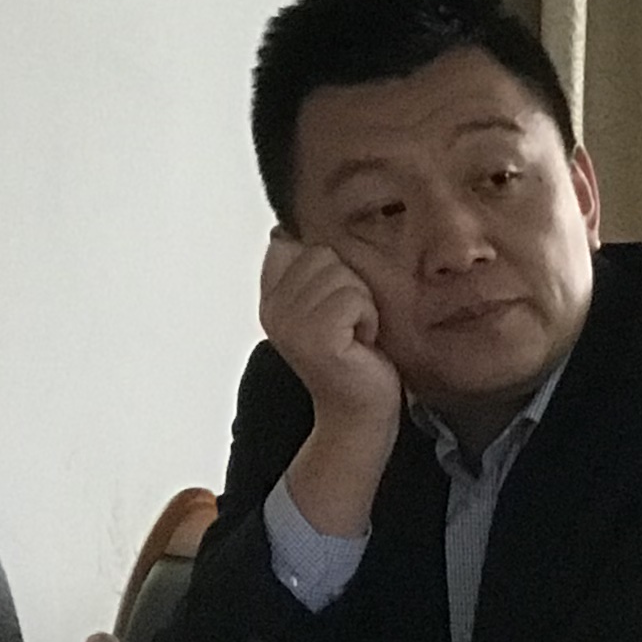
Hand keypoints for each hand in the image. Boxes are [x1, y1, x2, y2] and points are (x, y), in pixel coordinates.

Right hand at [260, 231, 399, 434]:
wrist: (361, 412)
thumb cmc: (356, 357)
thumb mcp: (328, 307)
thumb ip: (309, 273)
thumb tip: (284, 230)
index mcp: (272, 298)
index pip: (293, 245)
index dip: (328, 267)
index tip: (334, 306)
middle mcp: (272, 309)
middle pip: (323, 254)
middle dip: (352, 286)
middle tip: (351, 324)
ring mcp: (289, 323)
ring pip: (343, 275)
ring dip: (364, 305)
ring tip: (356, 335)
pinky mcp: (315, 337)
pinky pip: (355, 299)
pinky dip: (370, 319)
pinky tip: (362, 344)